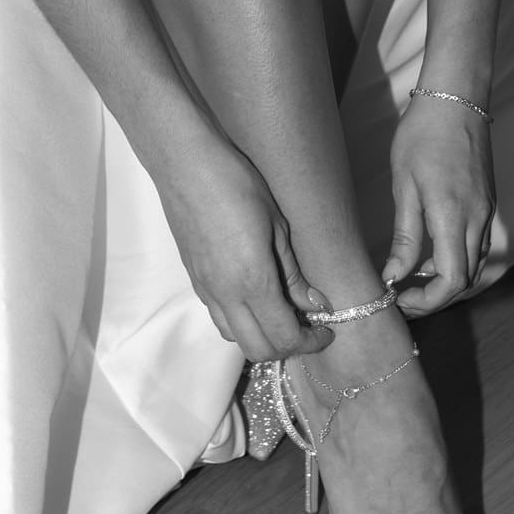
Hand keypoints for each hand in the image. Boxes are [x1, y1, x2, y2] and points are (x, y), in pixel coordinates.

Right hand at [157, 135, 331, 362]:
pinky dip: (240, 321)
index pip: (284, 337)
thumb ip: (292, 272)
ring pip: (233, 337)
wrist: (186, 164)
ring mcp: (205, 288)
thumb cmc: (236, 183)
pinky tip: (255, 295)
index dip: (311, 341)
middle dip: (287, 347)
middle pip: (256, 350)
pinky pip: (218, 316)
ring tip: (282, 312)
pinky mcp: (194, 278)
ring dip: (260, 336)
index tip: (327, 329)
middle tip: (308, 327)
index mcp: (251, 281)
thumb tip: (314, 303)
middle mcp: (224, 294)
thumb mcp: (277, 224)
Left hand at [382, 94, 495, 315]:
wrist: (456, 98)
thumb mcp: (404, 185)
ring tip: (411, 276)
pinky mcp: (488, 203)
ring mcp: (487, 212)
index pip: (452, 281)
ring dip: (446, 279)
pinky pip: (477, 245)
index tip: (400, 298)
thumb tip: (394, 275)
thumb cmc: (422, 135)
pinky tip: (431, 251)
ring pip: (474, 265)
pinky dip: (457, 259)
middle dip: (434, 297)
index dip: (427, 301)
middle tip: (401, 296)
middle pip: (466, 280)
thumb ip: (404, 236)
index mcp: (454, 216)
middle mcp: (478, 220)